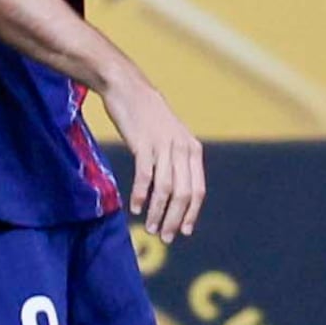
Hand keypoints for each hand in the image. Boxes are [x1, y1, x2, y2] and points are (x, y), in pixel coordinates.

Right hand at [103, 70, 205, 240]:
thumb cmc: (146, 114)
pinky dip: (142, 194)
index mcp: (193, 150)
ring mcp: (163, 147)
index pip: (198, 190)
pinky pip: (145, 175)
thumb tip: (174, 187)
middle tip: (165, 236)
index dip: (191, 213)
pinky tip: (136, 208)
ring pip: (165, 188)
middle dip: (175, 218)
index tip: (183, 231)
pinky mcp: (143, 144)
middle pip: (184, 193)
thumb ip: (175, 158)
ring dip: (158, 211)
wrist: (127, 88)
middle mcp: (182, 150)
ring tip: (150, 227)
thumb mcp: (168, 136)